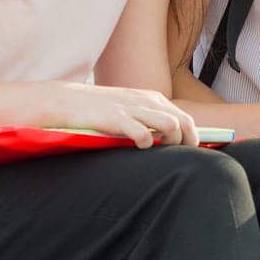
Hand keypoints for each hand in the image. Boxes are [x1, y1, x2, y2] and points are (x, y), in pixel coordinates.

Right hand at [38, 81, 198, 147]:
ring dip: (170, 143)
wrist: (66, 101)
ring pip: (171, 126)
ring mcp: (134, 109)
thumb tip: (168, 142)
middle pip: (185, 123)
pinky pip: (144, 133)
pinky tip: (140, 148)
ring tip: (159, 152)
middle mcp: (148, 102)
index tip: (190, 154)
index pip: (186, 118)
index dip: (193, 139)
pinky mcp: (118, 118)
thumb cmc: (99, 110)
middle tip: (179, 160)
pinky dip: (148, 143)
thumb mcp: (129, 108)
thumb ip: (149, 120)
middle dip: (188, 144)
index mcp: (153, 99)